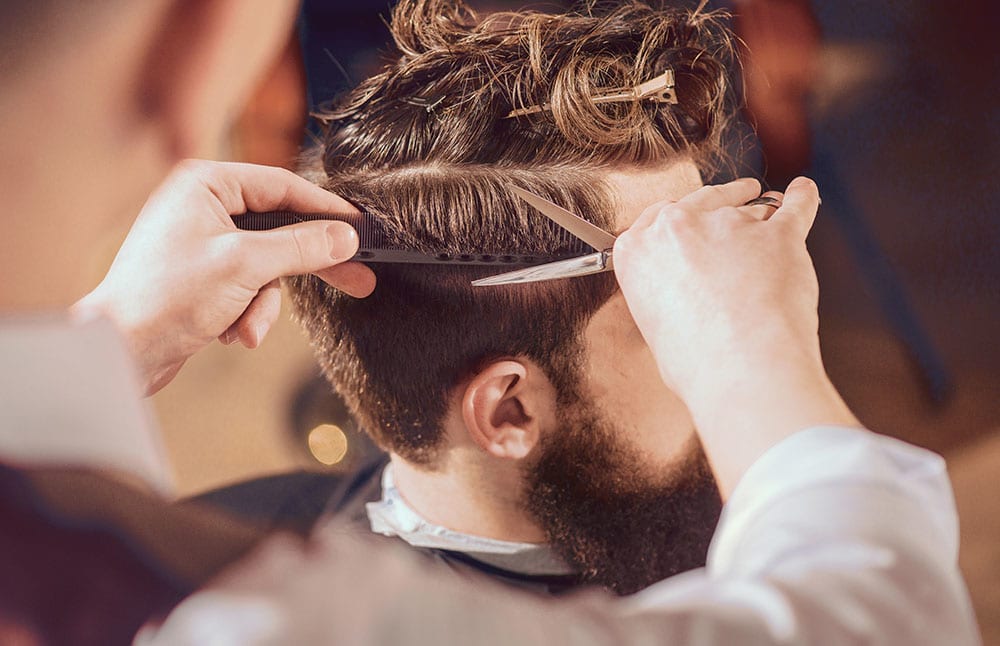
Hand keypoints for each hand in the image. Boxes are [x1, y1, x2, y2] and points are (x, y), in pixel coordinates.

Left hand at [73, 160, 375, 394]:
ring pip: (267, 267)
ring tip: (244, 329)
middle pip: (281, 228)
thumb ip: (302, 247)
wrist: (119, 353)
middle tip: (357, 278)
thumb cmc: (165, 298)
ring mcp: (204, 243)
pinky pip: (248, 289)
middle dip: (310, 264)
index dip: (326, 210)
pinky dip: (246, 314)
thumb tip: (346, 236)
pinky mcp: (204, 278)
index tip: (361, 229)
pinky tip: (228, 334)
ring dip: (263, 304)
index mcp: (205, 183)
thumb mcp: (246, 266)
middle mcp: (203, 206)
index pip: (283, 186)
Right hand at [614, 177, 857, 494]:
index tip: (687, 218)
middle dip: (719, 203)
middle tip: (731, 211)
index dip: (677, 218)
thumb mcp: (656, 327)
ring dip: (760, 219)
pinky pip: (796, 206)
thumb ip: (668, 297)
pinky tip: (805, 194)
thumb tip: (688, 305)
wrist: (740, 369)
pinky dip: (804, 199)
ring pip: (750, 211)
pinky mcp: (778, 234)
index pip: (656, 216)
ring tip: (771, 229)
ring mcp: (728, 225)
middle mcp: (677, 227)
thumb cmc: (696, 363)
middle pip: (702, 201)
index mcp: (638, 250)